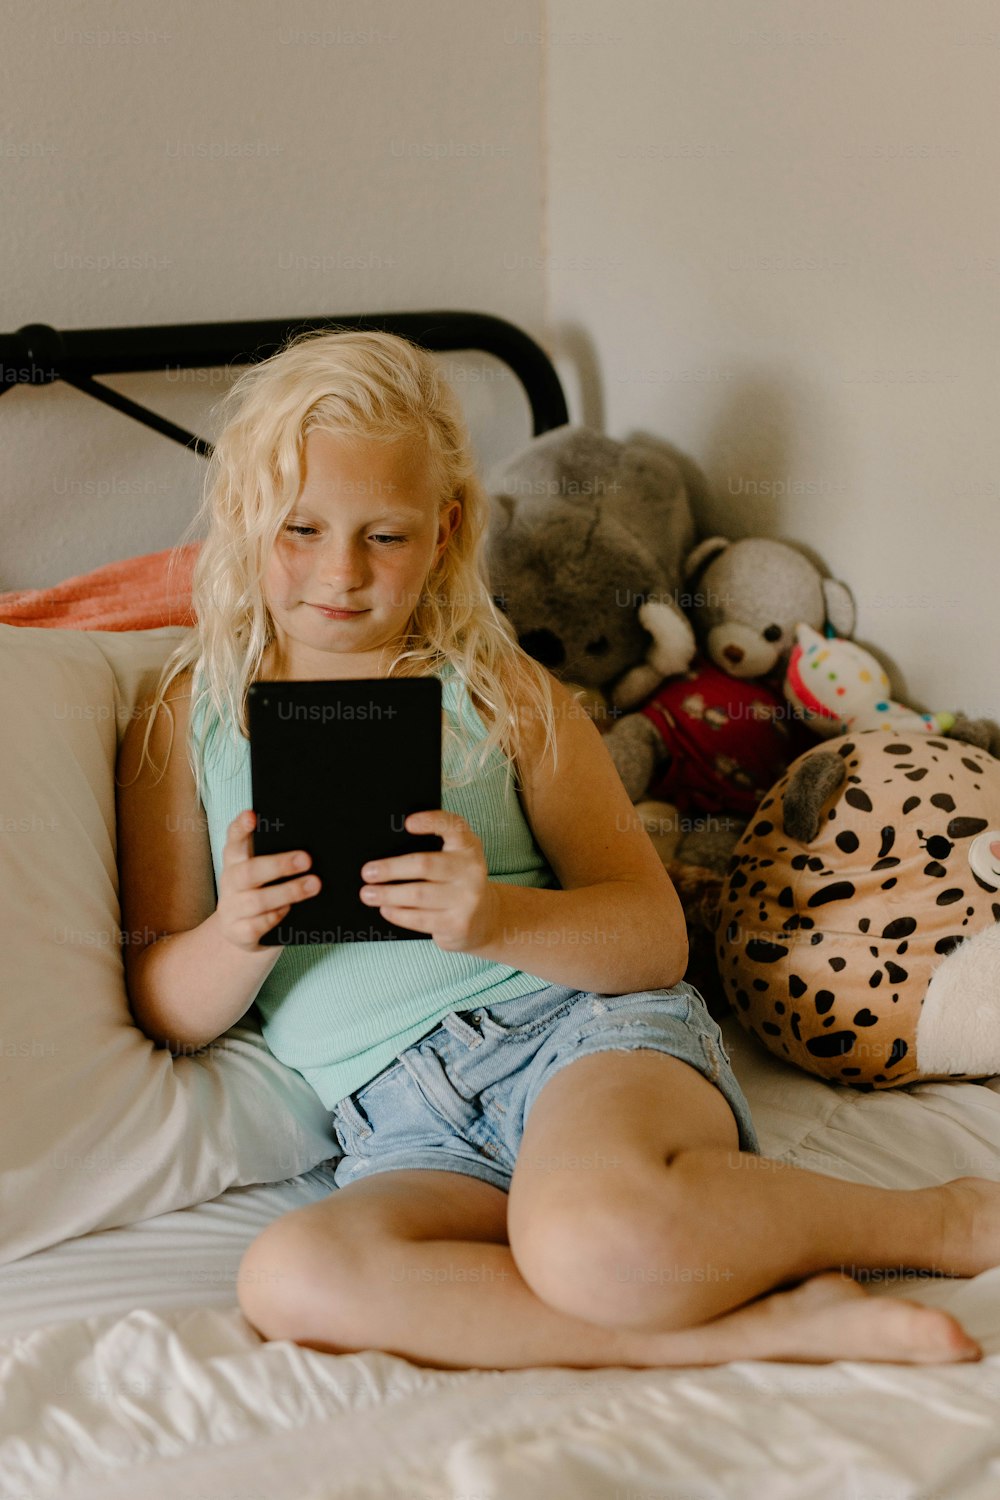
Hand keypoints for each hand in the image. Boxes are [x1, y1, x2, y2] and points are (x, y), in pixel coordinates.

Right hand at [217, 810, 320, 950]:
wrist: (244, 934)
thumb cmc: (264, 894)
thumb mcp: (264, 873)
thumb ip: (277, 857)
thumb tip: (311, 845)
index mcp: (236, 861)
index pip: (234, 840)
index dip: (241, 827)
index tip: (252, 815)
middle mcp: (230, 882)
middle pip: (248, 871)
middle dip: (278, 864)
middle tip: (307, 859)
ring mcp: (232, 909)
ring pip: (256, 900)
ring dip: (287, 892)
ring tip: (314, 885)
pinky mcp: (238, 933)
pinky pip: (257, 925)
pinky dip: (275, 917)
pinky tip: (290, 911)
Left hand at [359, 809, 499, 952]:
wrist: (485, 918)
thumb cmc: (457, 882)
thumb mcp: (454, 859)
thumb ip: (433, 850)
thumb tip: (384, 852)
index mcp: (468, 846)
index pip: (453, 826)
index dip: (431, 822)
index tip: (408, 823)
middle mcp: (471, 870)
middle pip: (425, 865)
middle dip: (392, 868)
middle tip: (368, 872)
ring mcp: (467, 898)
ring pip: (418, 895)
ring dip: (388, 894)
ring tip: (368, 894)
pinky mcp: (458, 924)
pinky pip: (420, 919)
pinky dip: (398, 913)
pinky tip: (386, 909)